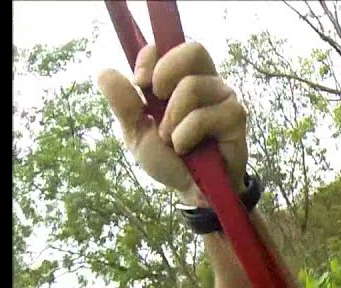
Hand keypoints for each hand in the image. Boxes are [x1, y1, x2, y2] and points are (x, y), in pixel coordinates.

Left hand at [96, 42, 246, 206]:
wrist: (191, 191)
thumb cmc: (167, 159)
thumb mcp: (136, 132)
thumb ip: (122, 103)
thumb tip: (104, 71)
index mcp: (182, 77)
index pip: (171, 43)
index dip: (151, 57)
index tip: (139, 83)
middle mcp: (207, 81)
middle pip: (193, 50)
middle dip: (166, 73)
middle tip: (156, 100)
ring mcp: (224, 98)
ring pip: (193, 87)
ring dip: (172, 119)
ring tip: (172, 140)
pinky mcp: (236, 118)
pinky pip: (205, 116)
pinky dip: (186, 135)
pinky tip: (186, 148)